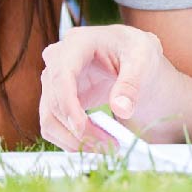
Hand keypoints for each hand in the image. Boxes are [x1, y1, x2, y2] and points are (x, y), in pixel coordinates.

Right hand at [38, 25, 183, 150]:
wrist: (132, 56)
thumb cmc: (136, 50)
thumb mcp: (143, 59)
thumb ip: (132, 82)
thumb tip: (121, 109)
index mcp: (77, 43)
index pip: (62, 76)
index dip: (68, 105)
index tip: (83, 129)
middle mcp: (57, 60)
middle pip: (54, 103)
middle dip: (78, 130)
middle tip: (109, 146)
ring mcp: (53, 81)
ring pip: (49, 119)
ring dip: (73, 140)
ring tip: (104, 149)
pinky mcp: (56, 99)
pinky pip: (54, 125)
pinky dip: (71, 140)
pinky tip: (94, 145)